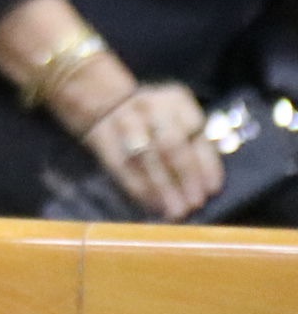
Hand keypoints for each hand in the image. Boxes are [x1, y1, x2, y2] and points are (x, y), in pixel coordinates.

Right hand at [77, 80, 221, 219]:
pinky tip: (153, 206)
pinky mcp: (101, 135)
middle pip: (170, 144)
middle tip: (193, 204)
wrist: (105, 101)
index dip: (206, 163)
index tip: (211, 190)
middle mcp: (150, 106)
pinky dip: (139, 189)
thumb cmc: (157, 119)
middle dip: (184, 177)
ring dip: (162, 188)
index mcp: (177, 101)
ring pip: (144, 158)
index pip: (195, 133)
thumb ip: (196, 145)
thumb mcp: (180, 120)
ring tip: (175, 212)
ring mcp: (123, 119)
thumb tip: (208, 188)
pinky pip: (121, 166)